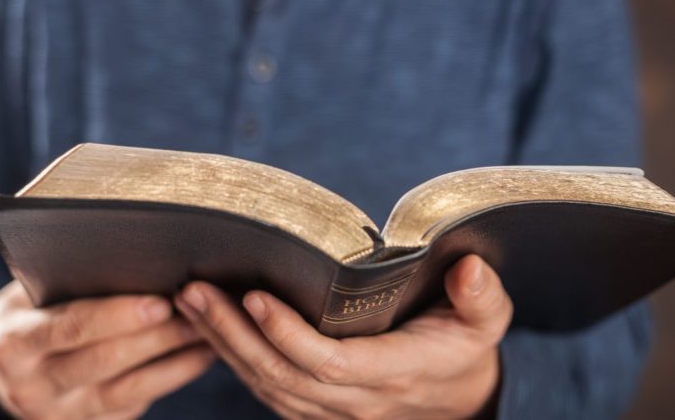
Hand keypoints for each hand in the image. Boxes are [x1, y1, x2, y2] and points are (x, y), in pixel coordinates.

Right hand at [0, 281, 216, 419]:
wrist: (2, 366)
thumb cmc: (30, 312)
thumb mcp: (32, 294)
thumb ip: (72, 283)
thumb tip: (142, 258)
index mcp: (14, 344)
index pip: (71, 327)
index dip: (118, 316)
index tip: (161, 301)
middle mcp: (32, 386)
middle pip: (104, 361)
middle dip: (157, 338)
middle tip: (199, 314)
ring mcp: (60, 413)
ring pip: (126, 390)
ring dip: (175, 363)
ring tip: (211, 336)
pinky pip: (134, 404)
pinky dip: (171, 379)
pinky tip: (202, 356)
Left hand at [175, 254, 512, 419]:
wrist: (456, 401)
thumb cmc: (464, 349)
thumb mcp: (487, 322)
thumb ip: (482, 297)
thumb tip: (470, 268)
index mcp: (395, 371)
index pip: (331, 364)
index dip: (289, 334)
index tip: (256, 296)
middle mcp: (355, 399)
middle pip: (281, 375)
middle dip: (233, 334)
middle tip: (194, 290)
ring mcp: (329, 411)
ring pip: (265, 386)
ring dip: (222, 345)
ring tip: (187, 301)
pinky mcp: (313, 409)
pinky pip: (265, 390)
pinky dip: (232, 361)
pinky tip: (206, 328)